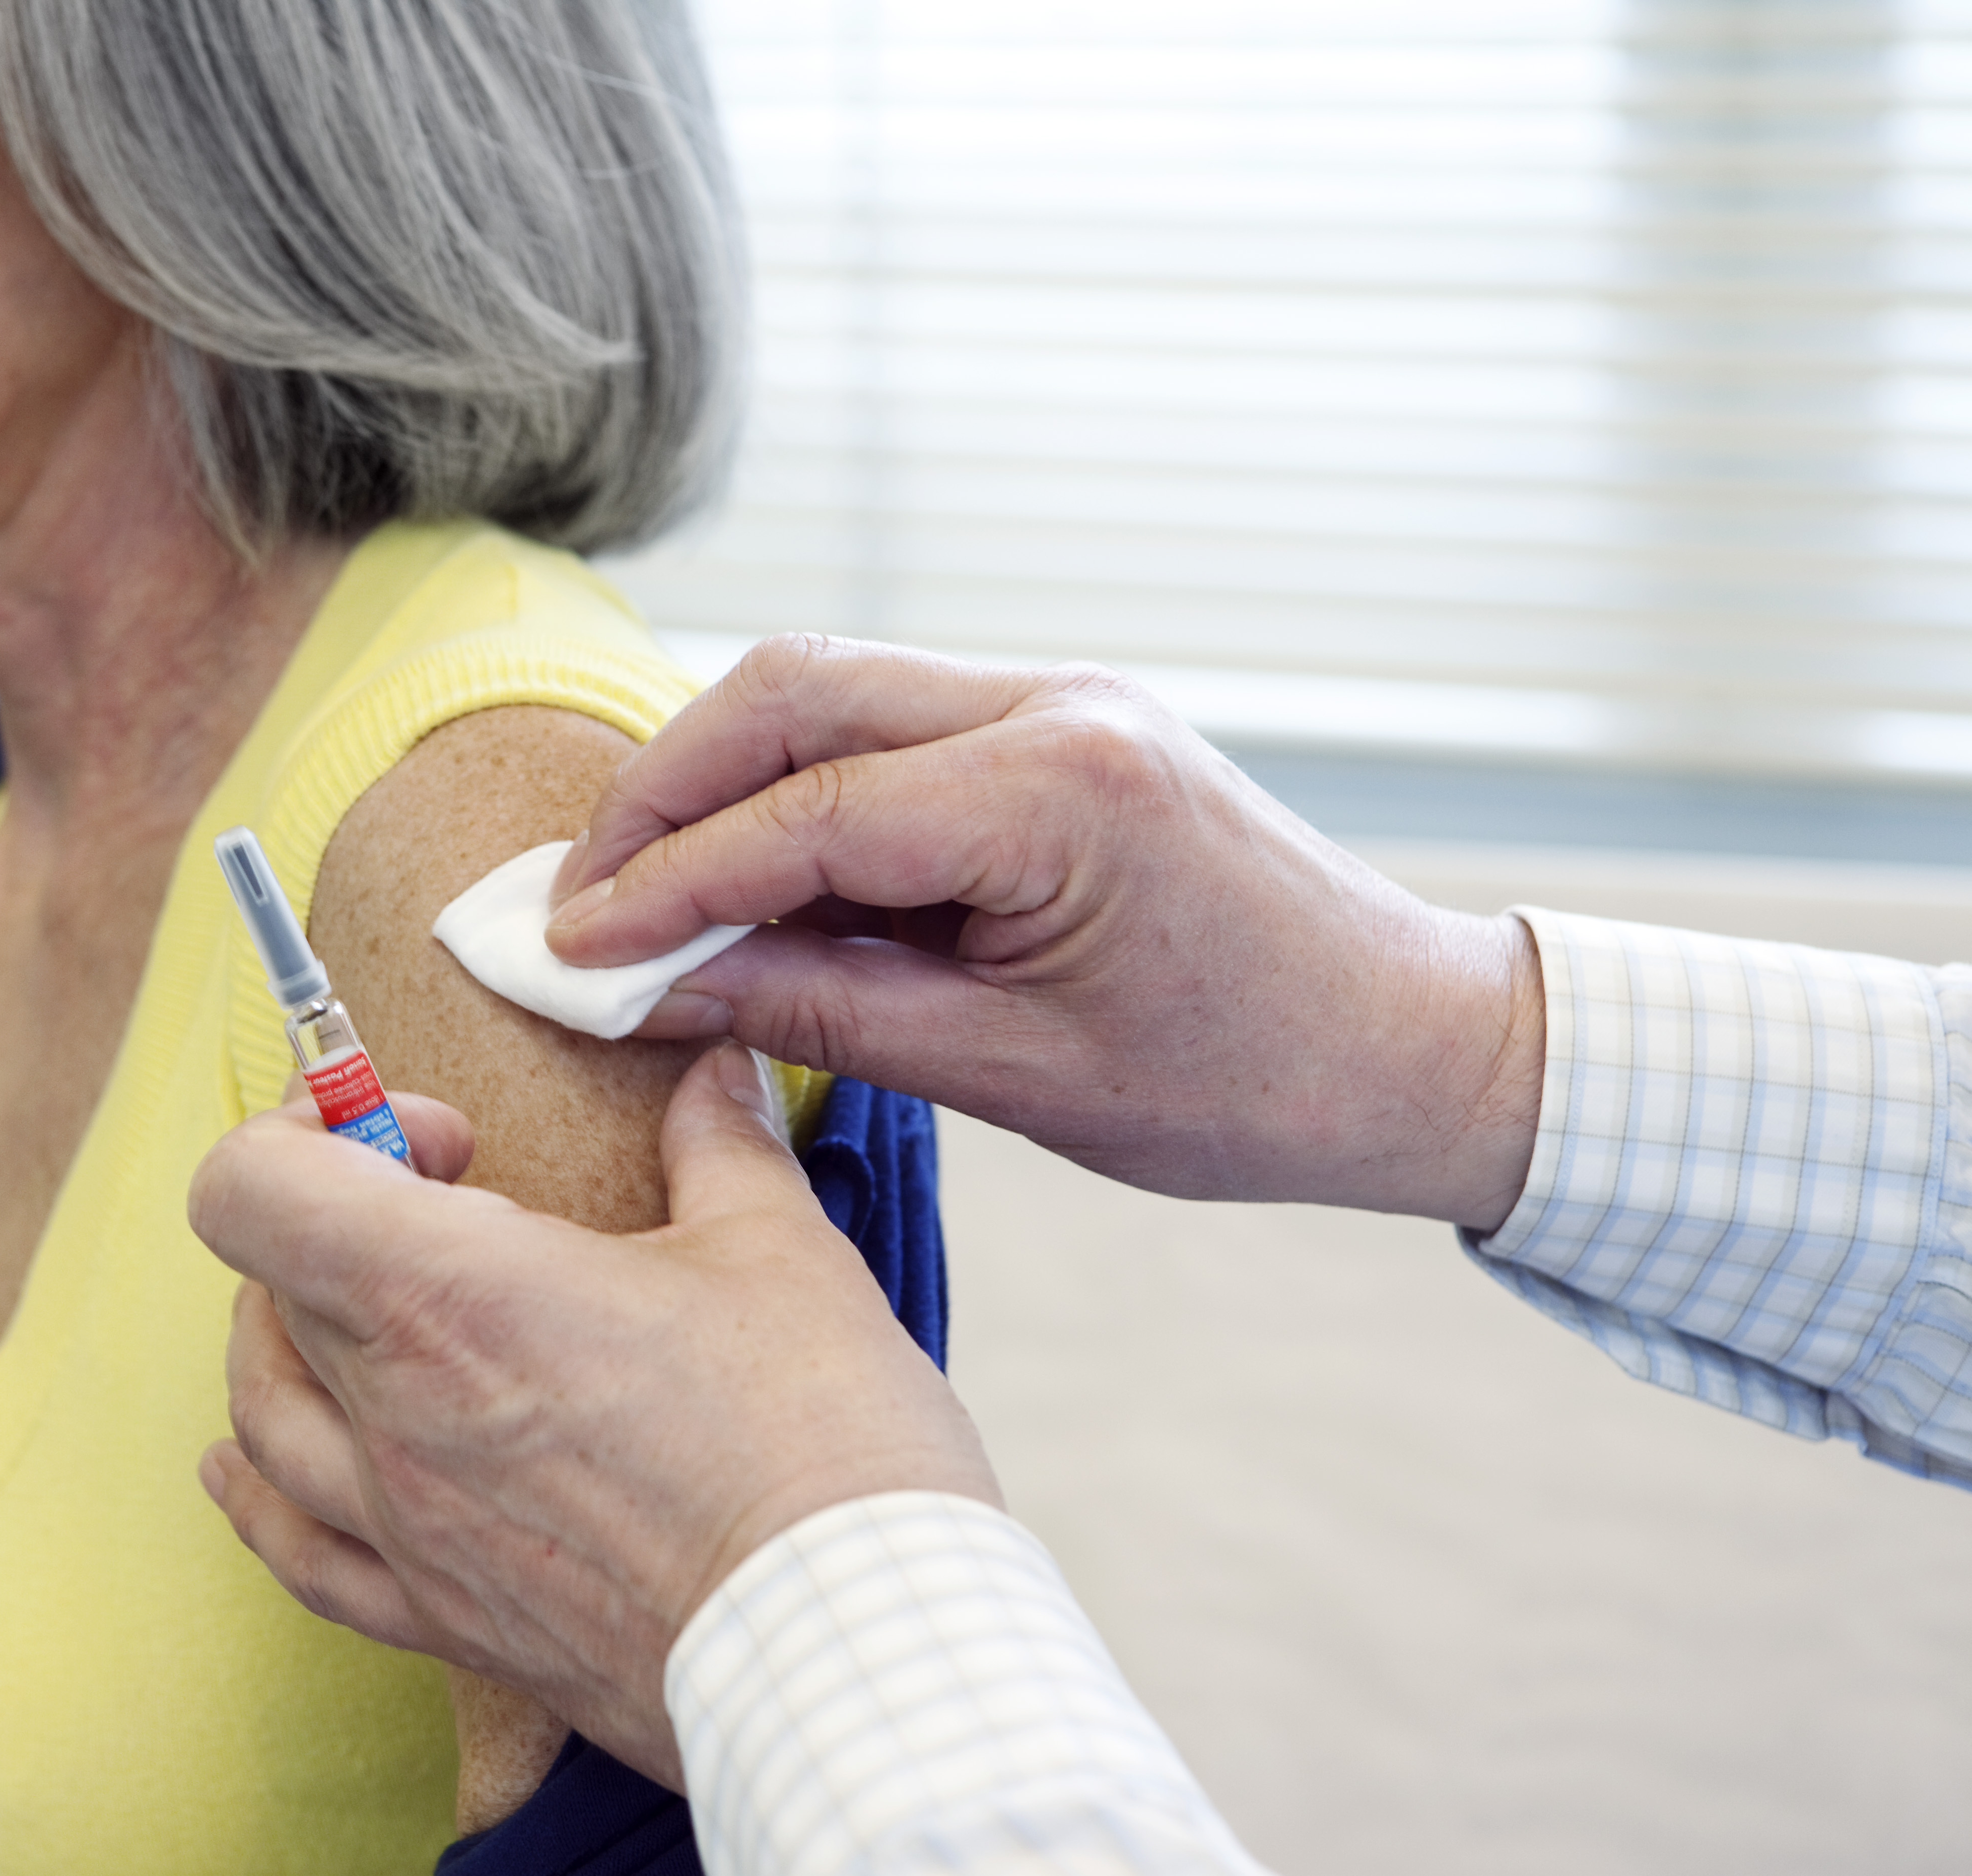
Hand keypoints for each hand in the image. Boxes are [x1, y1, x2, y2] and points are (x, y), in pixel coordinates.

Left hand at [189, 1045, 999, 1788]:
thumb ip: (719, 1143)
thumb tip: (714, 1071)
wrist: (839, 1646)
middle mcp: (395, 1413)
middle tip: (453, 1201)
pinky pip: (302, 1556)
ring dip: (288, 1338)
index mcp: (449, 1293)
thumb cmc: (813, 1440)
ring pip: (264, 1415)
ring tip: (354, 1307)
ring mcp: (409, 1527)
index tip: (434, 1137)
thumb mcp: (777, 1248)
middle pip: (275, 1285)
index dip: (310, 1130)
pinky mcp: (448, 1618)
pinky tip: (245, 1470)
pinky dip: (261, 1498)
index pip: (255, 1190)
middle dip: (343, 1214)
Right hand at [547, 637, 1543, 1229]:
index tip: (568, 947)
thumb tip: (655, 985)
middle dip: (663, 792)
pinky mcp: (1061, 723)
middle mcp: (1056, 703)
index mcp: (1060, 789)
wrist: (1410, 1044)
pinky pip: (888, 726)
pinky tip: (750, 876)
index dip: (666, 883)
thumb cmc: (1245, 1083)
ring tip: (643, 890)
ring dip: (721, 779)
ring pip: (829, 689)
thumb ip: (820, 1011)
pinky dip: (796, 789)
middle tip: (579, 899)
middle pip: (792, 691)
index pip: (802, 812)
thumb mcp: (1013, 1075)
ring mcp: (1062, 696)